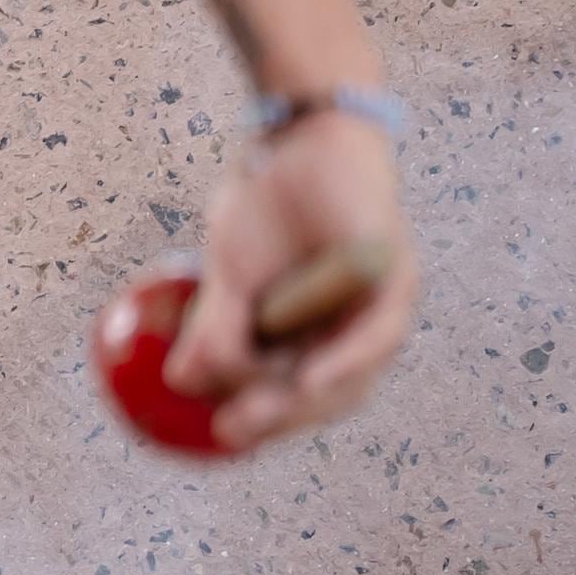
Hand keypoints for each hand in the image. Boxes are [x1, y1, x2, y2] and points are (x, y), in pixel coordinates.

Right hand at [166, 106, 417, 450]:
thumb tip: (177, 380)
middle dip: (276, 419)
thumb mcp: (225, 270)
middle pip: (323, 395)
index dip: (260, 418)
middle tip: (230, 430)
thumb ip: (214, 326)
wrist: (299, 139)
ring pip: (352, 376)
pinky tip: (309, 381)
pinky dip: (343, 362)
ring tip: (257, 414)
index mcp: (312, 333)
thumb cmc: (265, 201)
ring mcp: (378, 310)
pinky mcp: (398, 284)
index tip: (215, 434)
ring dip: (305, 401)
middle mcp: (352, 331)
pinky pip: (376, 336)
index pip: (290, 390)